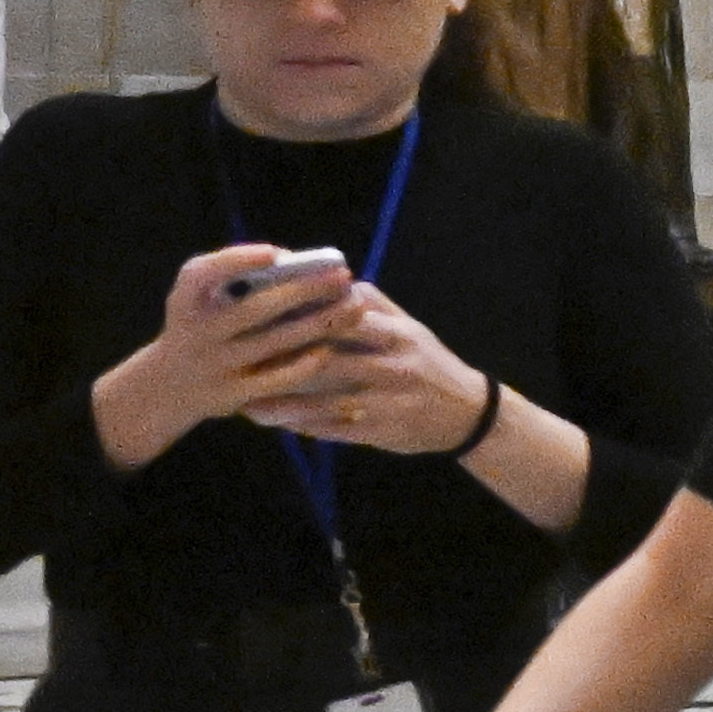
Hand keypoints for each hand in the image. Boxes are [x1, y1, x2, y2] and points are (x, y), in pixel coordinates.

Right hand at [99, 243, 358, 460]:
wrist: (168, 386)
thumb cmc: (200, 325)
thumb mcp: (199, 298)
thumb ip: (235, 276)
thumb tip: (293, 260)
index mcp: (185, 300)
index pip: (201, 275)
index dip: (235, 262)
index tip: (273, 253)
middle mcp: (195, 332)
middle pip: (255, 310)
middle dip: (304, 291)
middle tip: (343, 276)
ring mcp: (214, 366)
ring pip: (274, 343)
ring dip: (319, 324)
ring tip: (355, 306)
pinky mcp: (231, 396)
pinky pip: (276, 380)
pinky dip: (305, 364)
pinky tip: (329, 347)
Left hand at [266, 282, 493, 458]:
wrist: (470, 413)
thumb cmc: (428, 364)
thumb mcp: (410, 328)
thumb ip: (371, 306)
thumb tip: (325, 281)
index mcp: (399, 333)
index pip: (345, 317)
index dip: (302, 316)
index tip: (263, 316)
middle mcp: (396, 364)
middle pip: (332, 359)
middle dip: (285, 362)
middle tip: (242, 363)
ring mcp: (392, 400)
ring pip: (329, 401)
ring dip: (286, 404)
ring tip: (249, 404)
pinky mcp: (386, 430)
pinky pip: (338, 430)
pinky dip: (305, 427)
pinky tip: (278, 423)